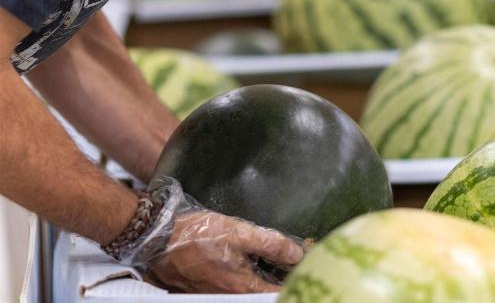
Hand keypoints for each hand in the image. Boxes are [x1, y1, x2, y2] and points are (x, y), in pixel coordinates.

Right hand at [149, 211, 303, 292]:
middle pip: (261, 293)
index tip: (304, 269)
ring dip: (260, 278)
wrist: (156, 237)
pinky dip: (241, 277)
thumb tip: (296, 253)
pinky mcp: (202, 288)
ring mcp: (214, 294)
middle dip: (277, 280)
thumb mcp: (238, 232)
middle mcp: (228, 295)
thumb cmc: (195, 234)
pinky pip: (229, 287)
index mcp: (241, 286)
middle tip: (288, 265)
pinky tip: (244, 262)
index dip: (293, 281)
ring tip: (271, 262)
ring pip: (245, 291)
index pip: (277, 293)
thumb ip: (270, 243)